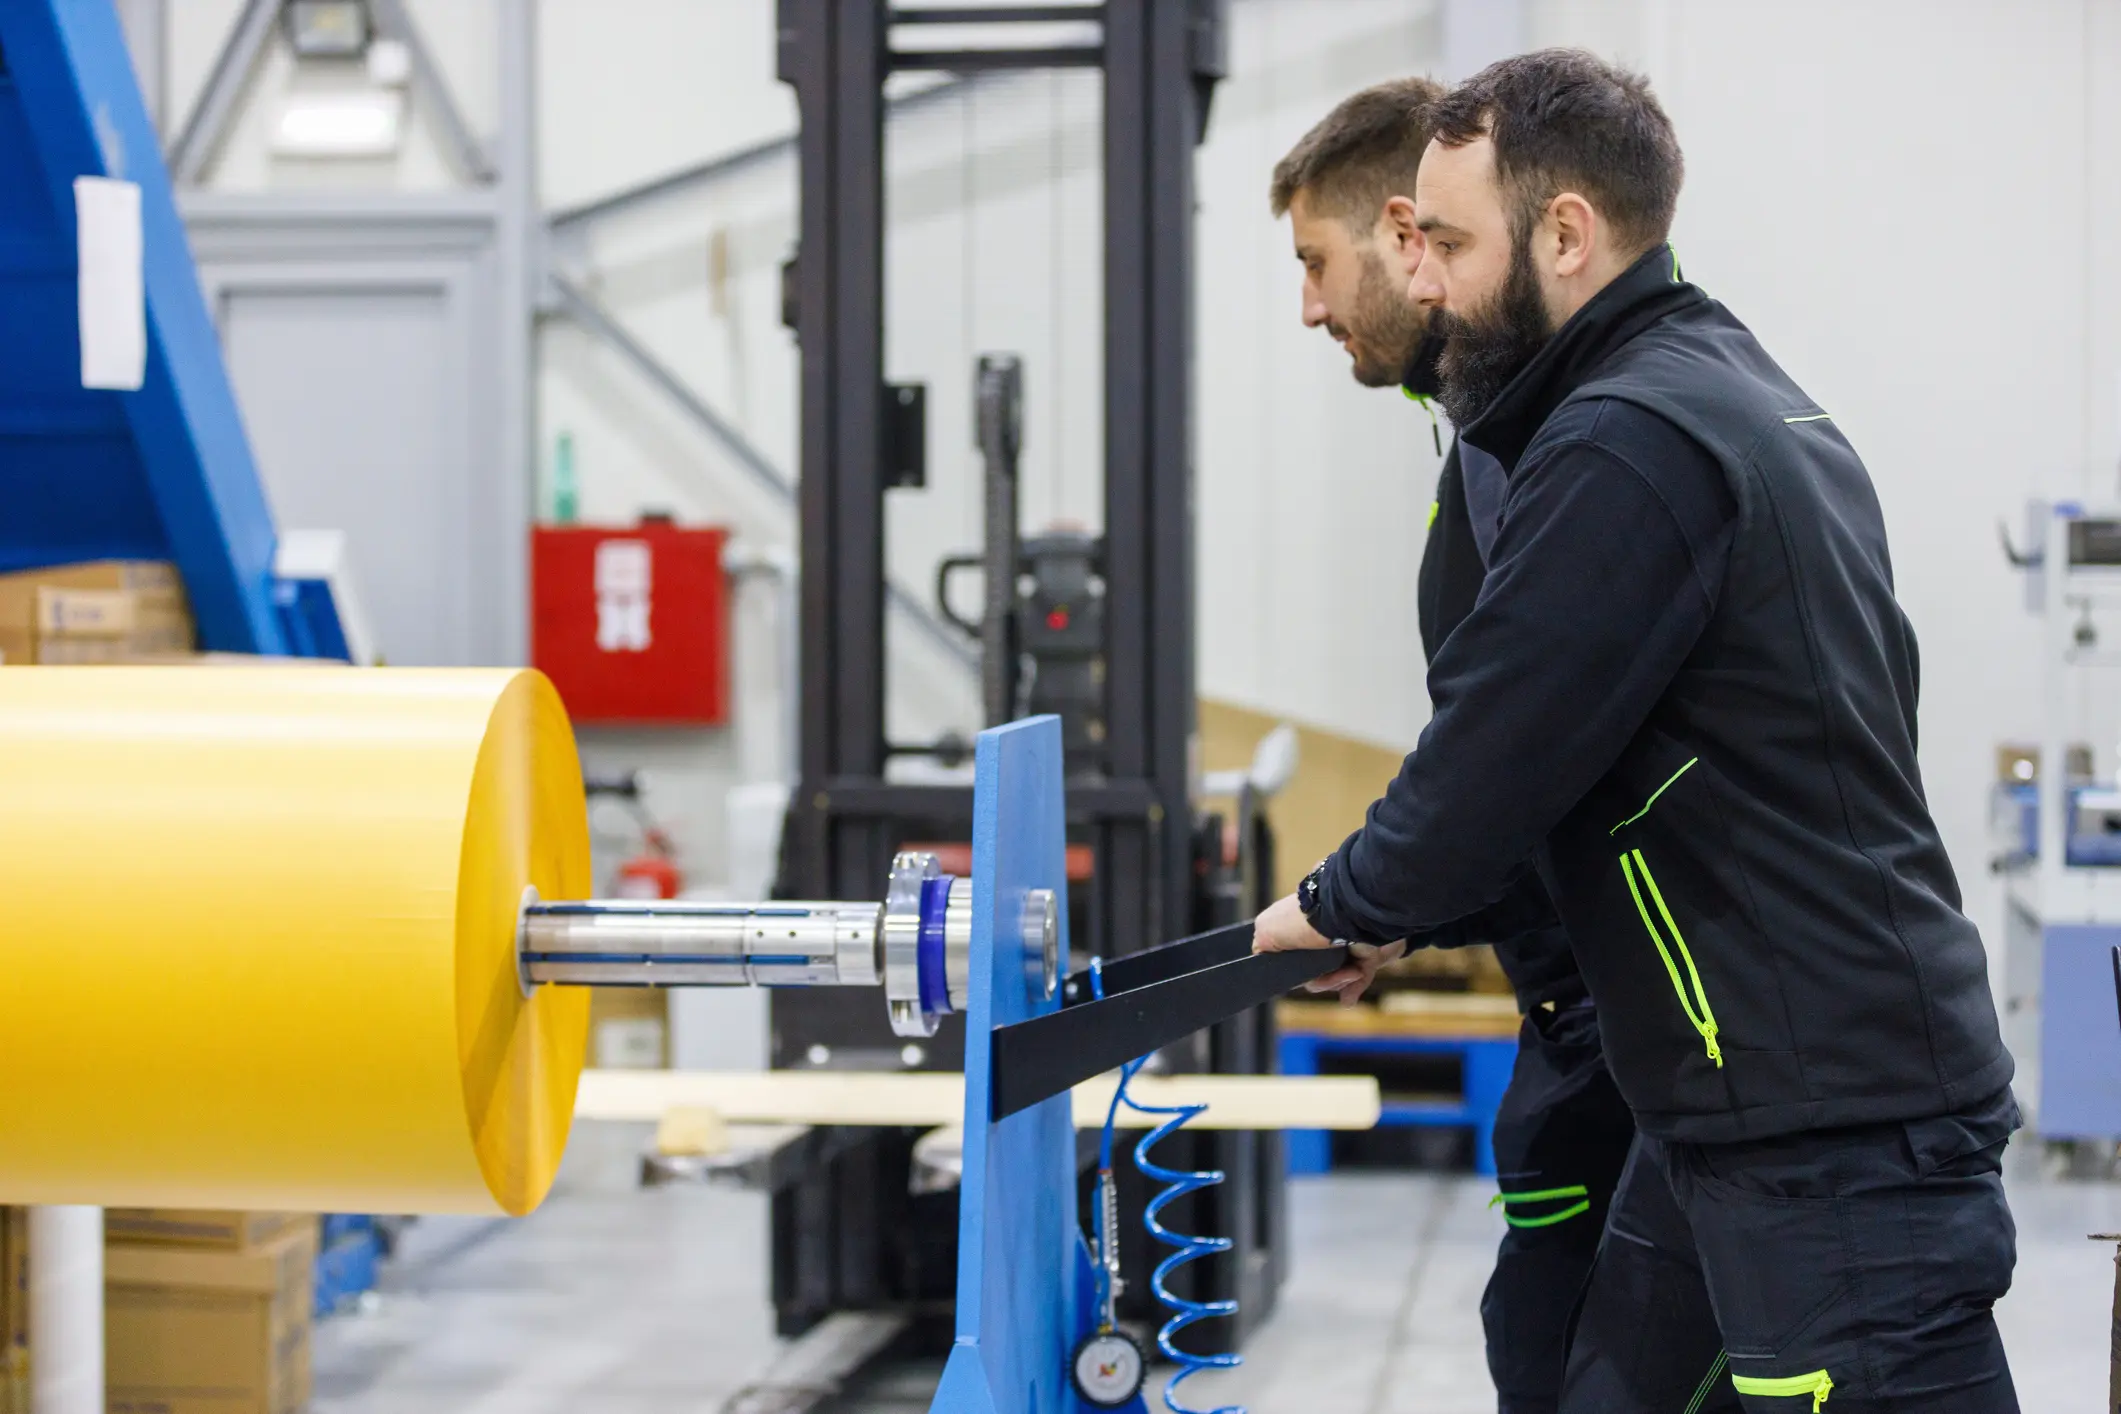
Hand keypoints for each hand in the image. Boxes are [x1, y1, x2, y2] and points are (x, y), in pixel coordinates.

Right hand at [1252, 894, 1406, 1006]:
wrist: (1345, 916)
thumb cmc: (1303, 922)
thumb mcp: (1266, 931)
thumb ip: (1261, 946)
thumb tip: (1265, 958)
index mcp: (1295, 929)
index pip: (1291, 961)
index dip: (1292, 972)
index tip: (1296, 973)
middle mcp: (1318, 937)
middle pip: (1313, 974)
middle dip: (1318, 980)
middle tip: (1322, 975)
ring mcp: (1341, 946)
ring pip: (1334, 979)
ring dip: (1337, 981)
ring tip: (1347, 972)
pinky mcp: (1363, 954)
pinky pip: (1357, 979)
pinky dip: (1353, 988)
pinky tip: (1348, 998)